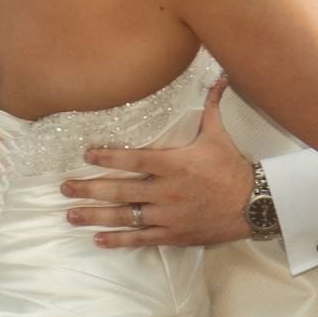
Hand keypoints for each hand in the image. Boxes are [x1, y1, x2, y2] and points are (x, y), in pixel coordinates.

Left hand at [61, 78, 253, 247]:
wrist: (253, 205)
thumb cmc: (231, 169)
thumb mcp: (218, 135)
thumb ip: (210, 106)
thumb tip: (217, 77)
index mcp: (173, 164)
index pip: (134, 159)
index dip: (108, 156)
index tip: (86, 154)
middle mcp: (165, 190)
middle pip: (119, 190)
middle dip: (88, 189)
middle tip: (64, 188)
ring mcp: (167, 215)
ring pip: (124, 216)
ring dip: (94, 216)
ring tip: (70, 215)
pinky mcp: (172, 234)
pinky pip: (141, 238)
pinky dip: (119, 239)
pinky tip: (98, 238)